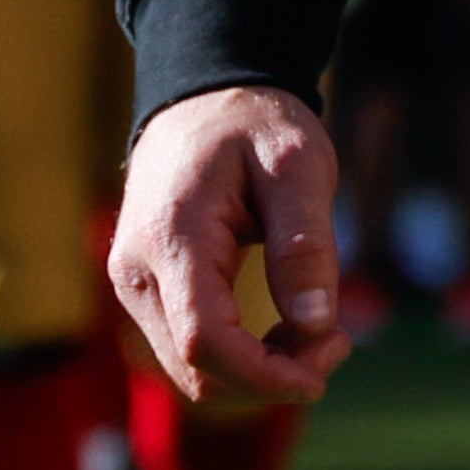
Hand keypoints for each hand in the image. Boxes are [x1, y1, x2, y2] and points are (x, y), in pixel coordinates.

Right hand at [108, 84, 353, 406]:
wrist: (203, 92)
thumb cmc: (253, 122)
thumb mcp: (297, 164)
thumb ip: (305, 242)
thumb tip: (317, 324)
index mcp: (171, 238)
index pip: (205, 341)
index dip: (265, 376)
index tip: (323, 375)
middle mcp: (135, 271)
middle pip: (195, 369)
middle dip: (270, 376)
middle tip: (336, 340)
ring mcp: (133, 284)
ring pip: (188, 370)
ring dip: (254, 373)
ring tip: (315, 332)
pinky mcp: (145, 289)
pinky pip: (185, 349)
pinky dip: (235, 358)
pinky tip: (281, 331)